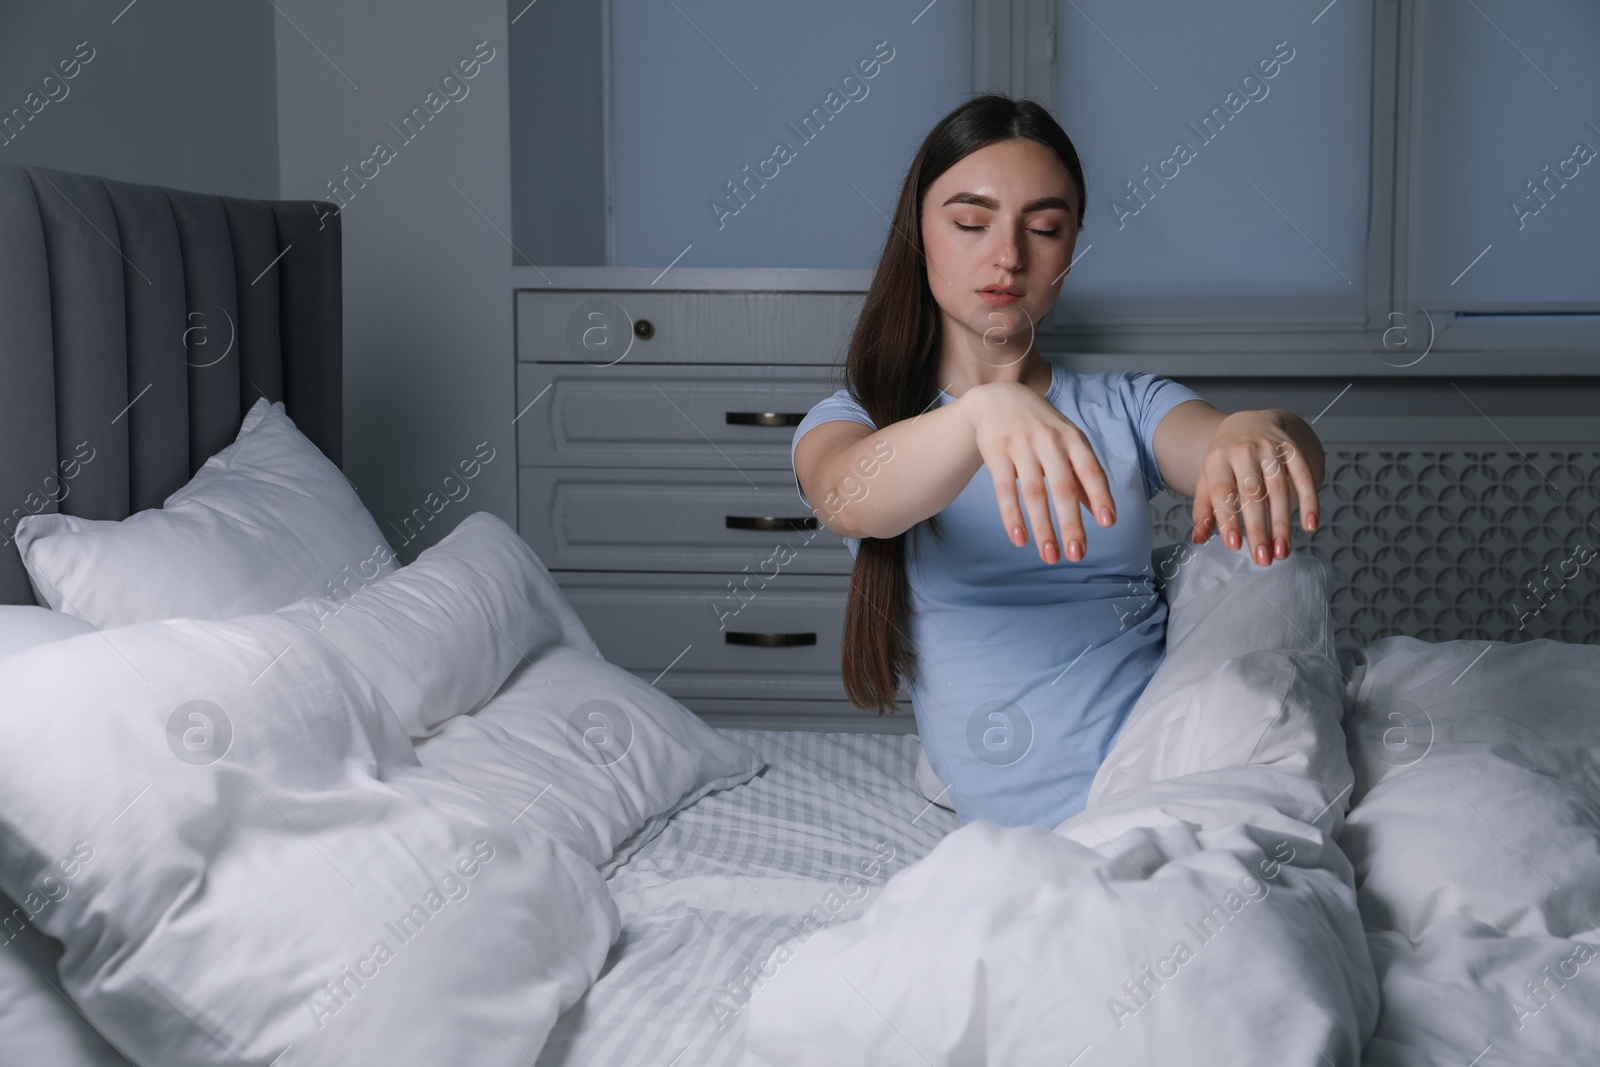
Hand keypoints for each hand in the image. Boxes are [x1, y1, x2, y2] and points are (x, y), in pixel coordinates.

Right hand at [960, 380, 1116, 563]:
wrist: (997, 398)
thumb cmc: (1040, 426)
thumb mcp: (1067, 441)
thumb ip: (1082, 474)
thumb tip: (1100, 513)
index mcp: (1072, 439)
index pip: (1090, 470)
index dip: (1100, 496)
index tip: (1107, 523)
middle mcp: (1049, 441)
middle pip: (1063, 487)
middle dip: (1071, 524)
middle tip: (1076, 554)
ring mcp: (1021, 446)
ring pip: (1034, 493)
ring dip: (1043, 528)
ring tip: (1050, 556)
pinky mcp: (996, 453)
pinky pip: (1005, 490)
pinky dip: (1012, 516)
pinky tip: (1019, 539)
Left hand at [1191, 409, 1322, 565]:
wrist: (1248, 421)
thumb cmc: (1225, 459)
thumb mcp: (1208, 478)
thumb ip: (1204, 509)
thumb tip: (1198, 540)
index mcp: (1218, 459)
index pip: (1222, 492)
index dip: (1228, 519)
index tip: (1234, 545)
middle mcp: (1244, 451)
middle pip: (1252, 494)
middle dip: (1259, 528)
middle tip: (1263, 558)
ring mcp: (1270, 448)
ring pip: (1279, 489)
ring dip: (1283, 523)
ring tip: (1282, 551)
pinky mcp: (1293, 450)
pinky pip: (1303, 476)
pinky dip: (1310, 501)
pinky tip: (1311, 525)